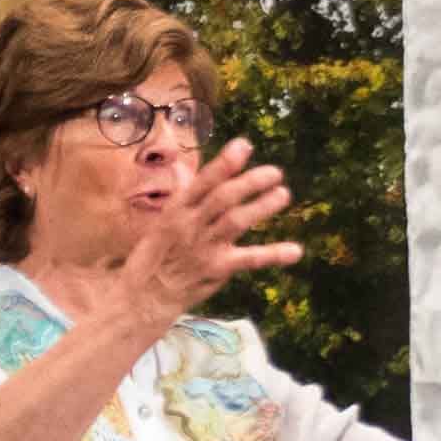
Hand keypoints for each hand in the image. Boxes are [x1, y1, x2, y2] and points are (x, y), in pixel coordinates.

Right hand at [120, 139, 303, 325]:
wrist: (145, 295)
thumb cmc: (155, 254)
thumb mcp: (161, 220)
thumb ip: (182, 195)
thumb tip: (185, 169)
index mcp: (177, 209)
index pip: (203, 181)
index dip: (225, 163)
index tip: (245, 145)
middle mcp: (191, 225)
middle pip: (223, 198)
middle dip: (250, 182)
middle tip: (274, 172)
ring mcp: (205, 247)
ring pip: (236, 222)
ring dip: (261, 207)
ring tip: (283, 194)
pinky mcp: (217, 269)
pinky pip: (249, 260)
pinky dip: (272, 255)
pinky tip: (295, 251)